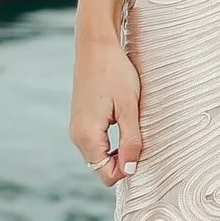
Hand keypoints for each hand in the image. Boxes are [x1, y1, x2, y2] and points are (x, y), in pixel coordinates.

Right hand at [68, 38, 143, 186]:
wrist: (96, 46)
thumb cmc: (115, 73)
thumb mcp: (129, 108)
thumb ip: (130, 141)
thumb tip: (130, 170)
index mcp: (87, 136)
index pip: (107, 175)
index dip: (127, 169)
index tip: (142, 147)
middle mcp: (77, 136)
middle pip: (102, 168)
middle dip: (122, 161)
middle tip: (140, 136)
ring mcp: (77, 129)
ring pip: (99, 156)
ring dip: (118, 150)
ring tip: (132, 126)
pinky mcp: (81, 120)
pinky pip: (96, 143)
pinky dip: (111, 142)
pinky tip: (123, 122)